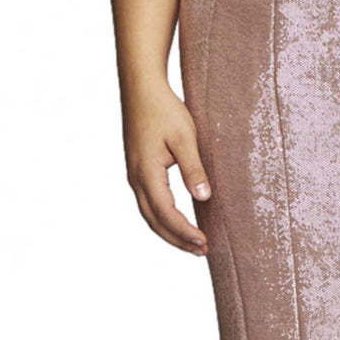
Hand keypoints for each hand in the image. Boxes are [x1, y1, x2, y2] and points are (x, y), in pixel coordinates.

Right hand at [123, 80, 211, 256]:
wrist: (141, 88)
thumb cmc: (164, 109)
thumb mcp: (184, 137)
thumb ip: (193, 168)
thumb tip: (204, 198)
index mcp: (146, 174)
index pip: (167, 214)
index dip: (185, 232)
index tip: (205, 243)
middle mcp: (136, 179)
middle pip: (155, 222)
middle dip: (177, 240)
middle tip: (202, 250)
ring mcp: (134, 175)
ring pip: (150, 215)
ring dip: (170, 231)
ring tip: (192, 242)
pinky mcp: (137, 169)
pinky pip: (148, 203)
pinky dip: (163, 217)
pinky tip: (177, 219)